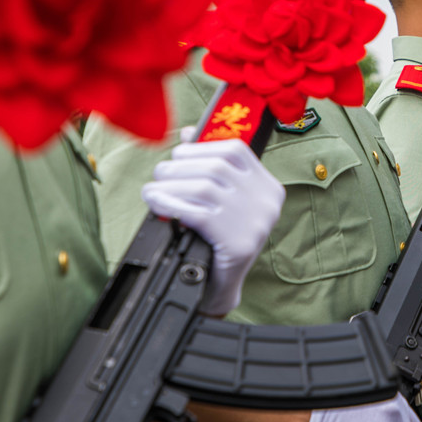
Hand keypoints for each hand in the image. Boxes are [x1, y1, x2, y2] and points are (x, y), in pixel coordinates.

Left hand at [141, 134, 284, 315]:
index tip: (179, 153)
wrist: (219, 287)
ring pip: (204, 187)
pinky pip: (197, 213)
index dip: (201, 146)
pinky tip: (157, 204)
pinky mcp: (238, 243)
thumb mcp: (221, 200)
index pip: (236, 150)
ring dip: (170, 185)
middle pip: (216, 166)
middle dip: (180, 166)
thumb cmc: (216, 239)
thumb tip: (187, 134)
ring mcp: (255, 223)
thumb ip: (211, 167)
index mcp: (268, 187)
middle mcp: (267, 202)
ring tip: (152, 190)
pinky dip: (170, 204)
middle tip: (160, 174)